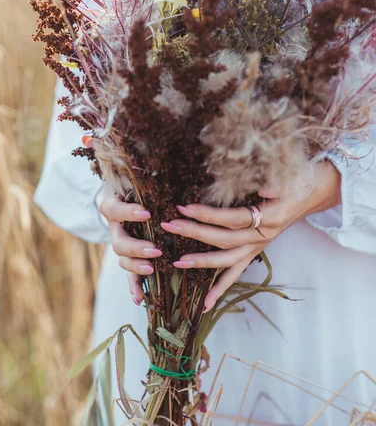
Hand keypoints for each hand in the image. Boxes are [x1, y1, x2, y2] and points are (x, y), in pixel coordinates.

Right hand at [97, 183, 161, 305]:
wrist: (122, 194)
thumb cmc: (133, 184)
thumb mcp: (133, 177)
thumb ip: (139, 173)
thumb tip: (127, 153)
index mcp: (112, 205)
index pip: (115, 210)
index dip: (128, 213)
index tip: (146, 213)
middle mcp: (114, 227)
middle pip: (118, 242)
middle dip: (136, 247)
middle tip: (155, 249)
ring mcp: (120, 243)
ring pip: (122, 259)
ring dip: (136, 266)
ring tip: (152, 268)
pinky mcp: (128, 256)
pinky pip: (128, 275)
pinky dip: (133, 287)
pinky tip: (139, 300)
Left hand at [161, 161, 340, 311]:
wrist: (313, 193)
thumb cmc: (298, 181)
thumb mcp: (292, 178)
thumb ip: (277, 185)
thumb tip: (264, 189)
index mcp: (269, 218)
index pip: (233, 219)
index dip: (209, 214)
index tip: (185, 207)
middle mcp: (263, 236)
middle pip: (224, 239)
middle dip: (194, 233)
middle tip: (169, 226)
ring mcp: (258, 247)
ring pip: (227, 260)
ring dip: (202, 262)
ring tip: (178, 262)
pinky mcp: (254, 252)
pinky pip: (236, 274)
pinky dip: (221, 289)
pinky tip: (205, 304)